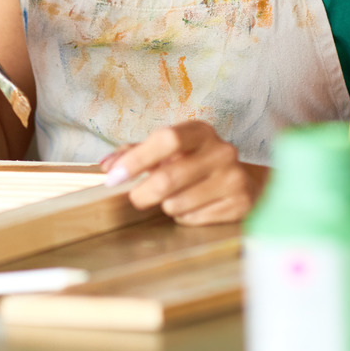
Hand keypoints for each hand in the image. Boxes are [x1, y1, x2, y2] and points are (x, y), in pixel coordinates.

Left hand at [101, 121, 267, 225]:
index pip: (166, 139)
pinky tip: (195, 207)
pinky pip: (194, 219)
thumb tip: (106, 165)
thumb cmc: (195, 163)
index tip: (113, 177)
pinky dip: (185, 217)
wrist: (243, 181)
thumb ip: (135, 153)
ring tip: (176, 198)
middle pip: (168, 178)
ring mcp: (233, 178)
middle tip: (136, 198)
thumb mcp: (169, 151)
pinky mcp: (240, 204)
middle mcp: (221, 151)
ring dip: (167, 205)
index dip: (136, 159)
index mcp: (200, 132)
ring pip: (177, 204)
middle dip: (143, 193)